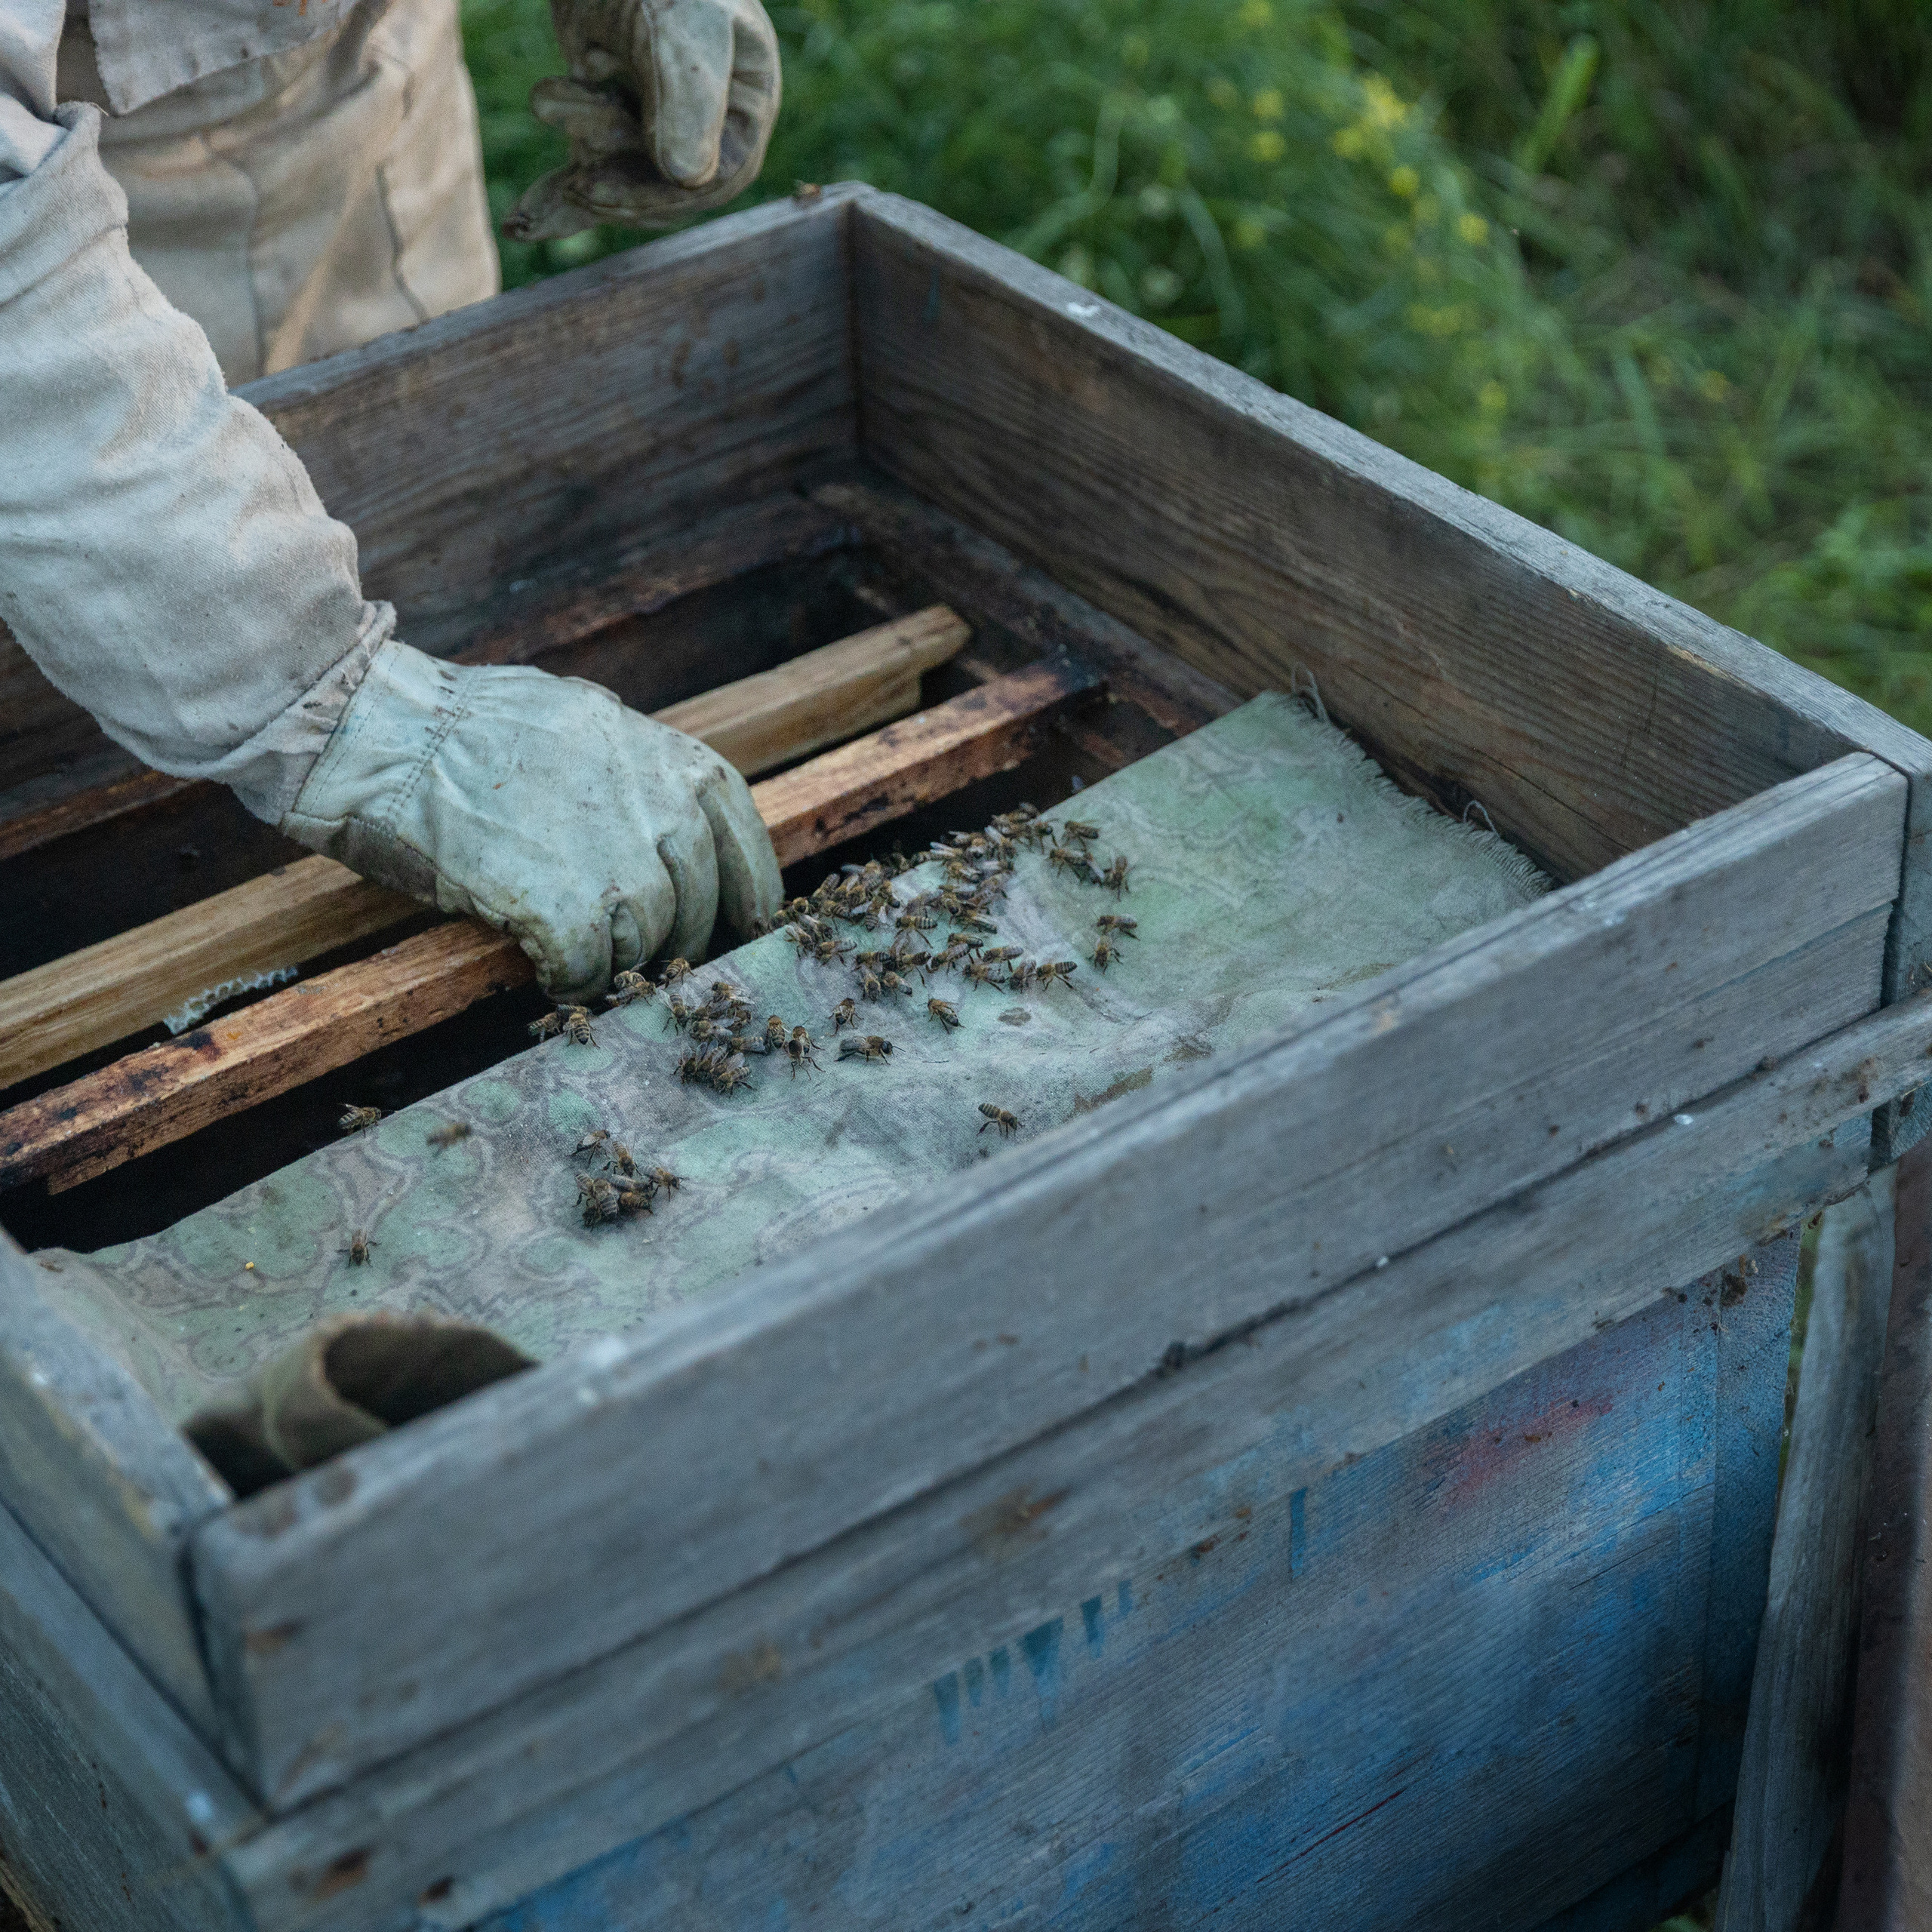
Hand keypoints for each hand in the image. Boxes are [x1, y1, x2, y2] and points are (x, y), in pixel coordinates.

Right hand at [281, 640, 783, 1001]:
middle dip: (671, 939)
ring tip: (572, 951)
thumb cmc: (461, 728)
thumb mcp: (579, 723)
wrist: (380, 732)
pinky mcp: (562, 905)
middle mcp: (658, 807)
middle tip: (633, 954)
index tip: (746, 928)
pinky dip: (570, 980)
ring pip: (646, 942)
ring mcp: (615, 859)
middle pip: (696, 903)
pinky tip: (545, 970)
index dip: (747, 892)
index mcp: (668, 759)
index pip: (741, 839)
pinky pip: (589, 969)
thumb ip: (633, 775)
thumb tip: (664, 830)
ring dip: (613, 958)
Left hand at [503, 0, 780, 240]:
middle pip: (664, 185)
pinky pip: (590, 173)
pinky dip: (555, 198)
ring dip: (580, 147)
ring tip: (548, 95)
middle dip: (613, 175)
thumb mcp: (682, 26)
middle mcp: (708, 120)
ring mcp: (657, 121)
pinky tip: (520, 225)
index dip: (658, 195)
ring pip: (620, 177)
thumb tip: (690, 177)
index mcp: (746, 101)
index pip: (715, 176)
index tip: (600, 189)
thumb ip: (690, 96)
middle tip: (573, 176)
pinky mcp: (610, 119)